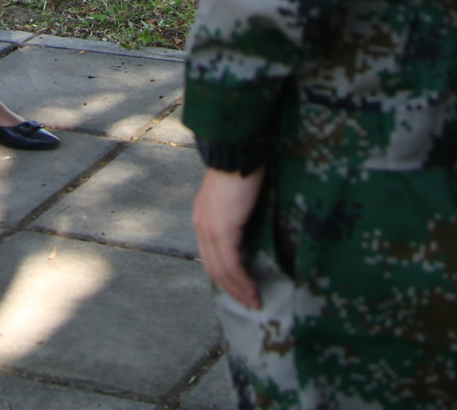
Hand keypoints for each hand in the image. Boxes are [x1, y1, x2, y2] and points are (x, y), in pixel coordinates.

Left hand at [193, 166, 265, 308]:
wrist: (237, 152)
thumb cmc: (242, 169)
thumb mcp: (234, 197)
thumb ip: (235, 214)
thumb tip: (250, 229)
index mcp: (203, 218)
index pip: (210, 255)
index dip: (225, 275)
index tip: (240, 289)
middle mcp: (201, 226)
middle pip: (213, 268)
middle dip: (232, 290)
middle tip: (249, 303)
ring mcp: (210, 229)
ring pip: (222, 271)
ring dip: (239, 290)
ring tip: (255, 303)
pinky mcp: (223, 230)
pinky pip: (232, 264)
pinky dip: (243, 281)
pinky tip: (253, 290)